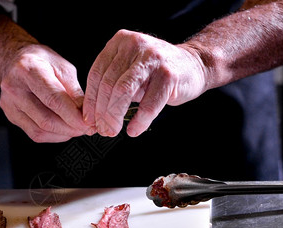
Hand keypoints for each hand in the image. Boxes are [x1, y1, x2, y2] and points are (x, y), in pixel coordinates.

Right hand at [0, 44, 93, 141]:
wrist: (12, 60)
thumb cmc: (39, 61)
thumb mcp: (62, 67)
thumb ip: (74, 90)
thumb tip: (85, 113)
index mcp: (29, 70)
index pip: (54, 100)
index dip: (73, 116)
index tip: (88, 124)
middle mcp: (15, 88)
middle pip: (46, 119)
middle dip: (70, 128)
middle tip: (86, 128)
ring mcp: (10, 104)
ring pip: (40, 130)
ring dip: (63, 134)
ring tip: (76, 128)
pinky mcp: (11, 115)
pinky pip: (34, 134)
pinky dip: (53, 136)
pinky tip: (63, 130)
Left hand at [83, 29, 207, 136]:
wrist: (194, 65)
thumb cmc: (155, 73)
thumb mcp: (129, 71)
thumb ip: (111, 85)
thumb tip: (92, 116)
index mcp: (119, 42)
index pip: (96, 74)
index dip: (90, 101)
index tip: (88, 120)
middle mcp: (134, 45)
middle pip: (108, 84)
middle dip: (102, 112)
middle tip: (102, 130)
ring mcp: (152, 58)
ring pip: (123, 91)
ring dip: (115, 116)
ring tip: (113, 131)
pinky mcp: (168, 74)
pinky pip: (148, 104)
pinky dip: (139, 121)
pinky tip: (134, 130)